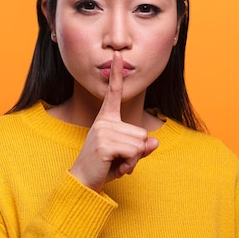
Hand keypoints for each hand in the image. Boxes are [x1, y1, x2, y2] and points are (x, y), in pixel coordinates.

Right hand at [70, 51, 158, 191]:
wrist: (83, 181)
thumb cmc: (104, 167)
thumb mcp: (126, 155)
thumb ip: (140, 148)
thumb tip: (155, 142)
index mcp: (106, 119)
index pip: (113, 93)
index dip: (116, 74)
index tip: (117, 55)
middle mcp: (104, 122)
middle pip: (141, 133)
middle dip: (136, 152)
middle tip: (119, 160)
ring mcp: (103, 131)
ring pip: (140, 144)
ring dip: (133, 159)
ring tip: (116, 163)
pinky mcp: (105, 144)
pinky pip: (134, 152)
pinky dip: (130, 163)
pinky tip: (116, 167)